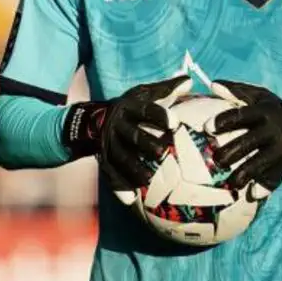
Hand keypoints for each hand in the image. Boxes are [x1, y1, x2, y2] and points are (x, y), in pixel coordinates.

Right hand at [63, 76, 192, 195]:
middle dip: (146, 144)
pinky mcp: (104, 159)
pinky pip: (111, 174)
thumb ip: (166, 89)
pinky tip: (130, 201)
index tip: (174, 123)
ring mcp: (110, 144)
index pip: (145, 111)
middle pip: (133, 135)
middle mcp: (118, 126)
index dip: (159, 116)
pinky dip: (120, 188)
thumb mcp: (143, 94)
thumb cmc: (129, 107)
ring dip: (133, 169)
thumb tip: (189, 80)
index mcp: (129, 108)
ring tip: (147, 180)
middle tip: (162, 152)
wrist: (92, 121)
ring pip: (121, 157)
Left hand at [206, 81, 281, 196]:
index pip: (241, 116)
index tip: (207, 128)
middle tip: (216, 159)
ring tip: (230, 182)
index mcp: (263, 113)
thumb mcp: (258, 95)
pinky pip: (275, 177)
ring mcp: (279, 150)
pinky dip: (265, 186)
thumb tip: (212, 85)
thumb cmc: (271, 110)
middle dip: (231, 152)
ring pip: (260, 163)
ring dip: (244, 173)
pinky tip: (253, 194)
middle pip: (249, 142)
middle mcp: (272, 131)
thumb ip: (235, 90)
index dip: (224, 121)